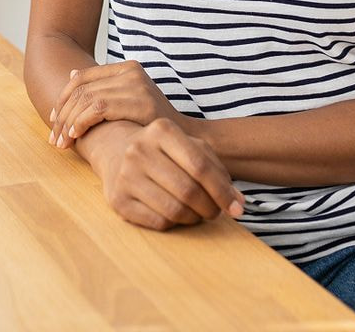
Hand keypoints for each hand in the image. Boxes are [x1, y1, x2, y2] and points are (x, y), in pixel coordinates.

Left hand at [49, 61, 182, 147]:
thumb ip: (104, 88)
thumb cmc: (152, 125)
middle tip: (54, 138)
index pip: (81, 78)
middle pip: (81, 89)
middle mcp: (131, 72)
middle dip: (62, 114)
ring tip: (62, 142)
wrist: (185, 140)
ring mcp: (136, 85)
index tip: (53, 120)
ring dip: (68, 122)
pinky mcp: (139, 102)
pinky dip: (82, 122)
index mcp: (127, 68)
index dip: (62, 99)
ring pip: (86, 99)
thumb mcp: (128, 101)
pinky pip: (98, 108)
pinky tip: (76, 136)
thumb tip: (72, 73)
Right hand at [91, 118, 244, 230]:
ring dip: (193, 218)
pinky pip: (158, 222)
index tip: (238, 208)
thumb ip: (216, 170)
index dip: (223, 191)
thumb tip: (238, 202)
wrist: (116, 150)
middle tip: (215, 212)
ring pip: (174, 210)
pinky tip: (176, 215)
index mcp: (161, 130)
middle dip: (210, 208)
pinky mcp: (117, 200)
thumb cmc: (164, 151)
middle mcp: (139, 149)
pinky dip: (174, 224)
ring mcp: (125, 175)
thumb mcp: (190, 147)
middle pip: (188, 190)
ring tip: (197, 213)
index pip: (201, 166)